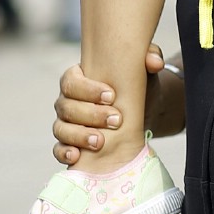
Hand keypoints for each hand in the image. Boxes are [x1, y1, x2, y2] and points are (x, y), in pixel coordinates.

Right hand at [52, 43, 180, 165]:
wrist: (143, 112)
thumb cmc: (136, 86)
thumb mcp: (143, 70)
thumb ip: (149, 57)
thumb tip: (155, 62)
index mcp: (78, 78)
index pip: (71, 81)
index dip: (87, 89)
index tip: (111, 96)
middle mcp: (67, 100)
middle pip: (66, 107)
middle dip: (91, 115)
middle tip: (116, 120)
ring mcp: (65, 123)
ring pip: (61, 129)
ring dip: (79, 136)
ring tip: (100, 141)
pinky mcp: (68, 143)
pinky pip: (58, 149)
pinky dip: (65, 153)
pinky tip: (77, 156)